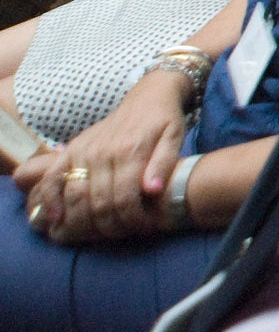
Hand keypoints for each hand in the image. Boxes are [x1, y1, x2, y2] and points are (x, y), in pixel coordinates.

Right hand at [14, 69, 188, 242]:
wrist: (147, 96)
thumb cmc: (164, 120)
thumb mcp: (175, 137)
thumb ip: (165, 163)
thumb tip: (153, 191)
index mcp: (131, 150)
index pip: (124, 198)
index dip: (130, 220)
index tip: (140, 229)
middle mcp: (104, 151)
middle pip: (99, 202)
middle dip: (109, 225)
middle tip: (119, 235)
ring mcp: (84, 150)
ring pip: (75, 195)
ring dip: (82, 220)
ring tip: (94, 232)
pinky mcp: (71, 149)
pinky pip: (52, 177)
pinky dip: (50, 199)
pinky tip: (56, 217)